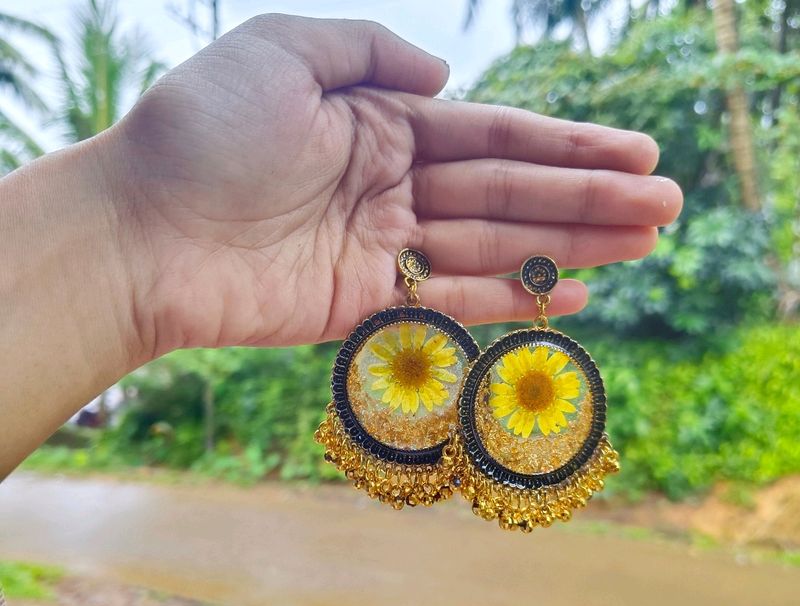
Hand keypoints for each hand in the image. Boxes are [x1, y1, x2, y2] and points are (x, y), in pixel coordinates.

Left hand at [109, 14, 681, 356]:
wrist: (142, 229)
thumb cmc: (202, 132)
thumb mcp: (281, 51)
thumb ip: (370, 53)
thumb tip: (444, 76)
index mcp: (381, 124)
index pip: (493, 136)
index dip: (567, 146)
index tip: (635, 152)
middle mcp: (391, 186)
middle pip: (509, 194)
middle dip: (589, 199)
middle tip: (665, 206)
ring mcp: (382, 249)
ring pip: (494, 247)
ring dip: (569, 248)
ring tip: (642, 247)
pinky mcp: (364, 306)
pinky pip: (451, 302)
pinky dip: (510, 300)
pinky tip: (570, 296)